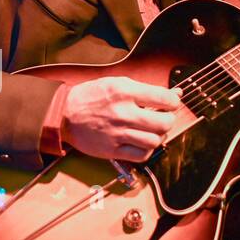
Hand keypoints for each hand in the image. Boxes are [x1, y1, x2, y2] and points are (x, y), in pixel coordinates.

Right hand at [60, 76, 184, 161]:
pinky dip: (146, 150)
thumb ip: (145, 89)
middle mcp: (123, 113)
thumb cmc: (91, 96)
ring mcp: (117, 133)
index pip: (165, 99)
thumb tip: (176, 93)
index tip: (170, 104)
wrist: (63, 113)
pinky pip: (141, 155)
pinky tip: (142, 142)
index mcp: (125, 92)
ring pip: (154, 141)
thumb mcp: (117, 83)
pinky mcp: (111, 150)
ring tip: (152, 131)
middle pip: (164, 123)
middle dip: (169, 121)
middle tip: (163, 119)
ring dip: (158, 136)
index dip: (174, 102)